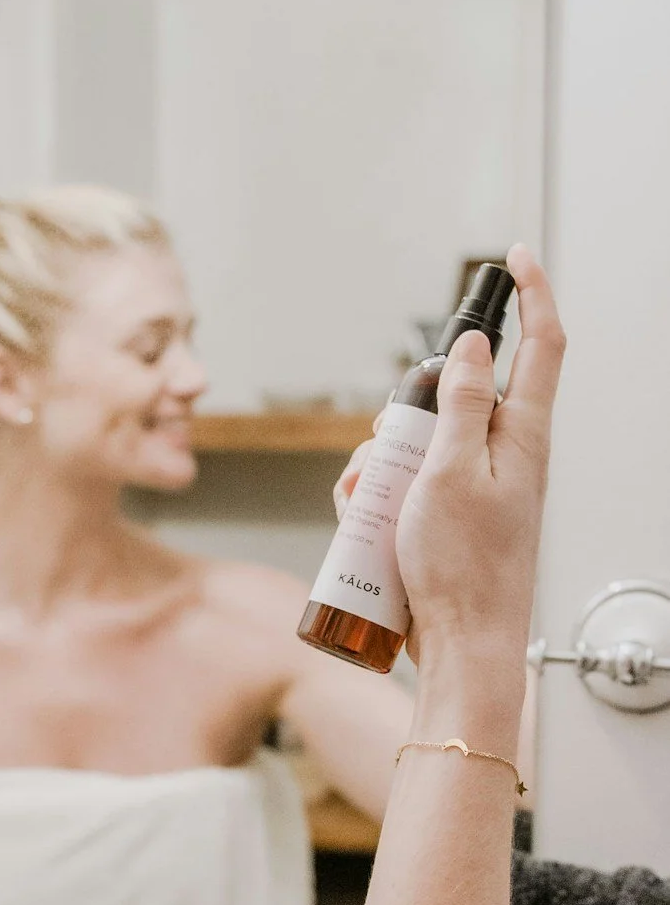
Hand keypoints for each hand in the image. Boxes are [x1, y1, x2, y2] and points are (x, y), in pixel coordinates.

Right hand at [393, 245, 563, 666]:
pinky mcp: (446, 518)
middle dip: (405, 412)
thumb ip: (466, 404)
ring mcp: (474, 488)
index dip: (532, 294)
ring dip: (380, 463)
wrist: (462, 646)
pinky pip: (406, 487)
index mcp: (524, 435)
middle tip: (386, 448)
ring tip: (366, 501)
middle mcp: (505, 456)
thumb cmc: (464, 569)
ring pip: (418, 443)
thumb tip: (476, 348)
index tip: (512, 258)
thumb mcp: (454, 472)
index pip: (542, 345)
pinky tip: (362, 520)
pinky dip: (378, 497)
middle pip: (453, 397)